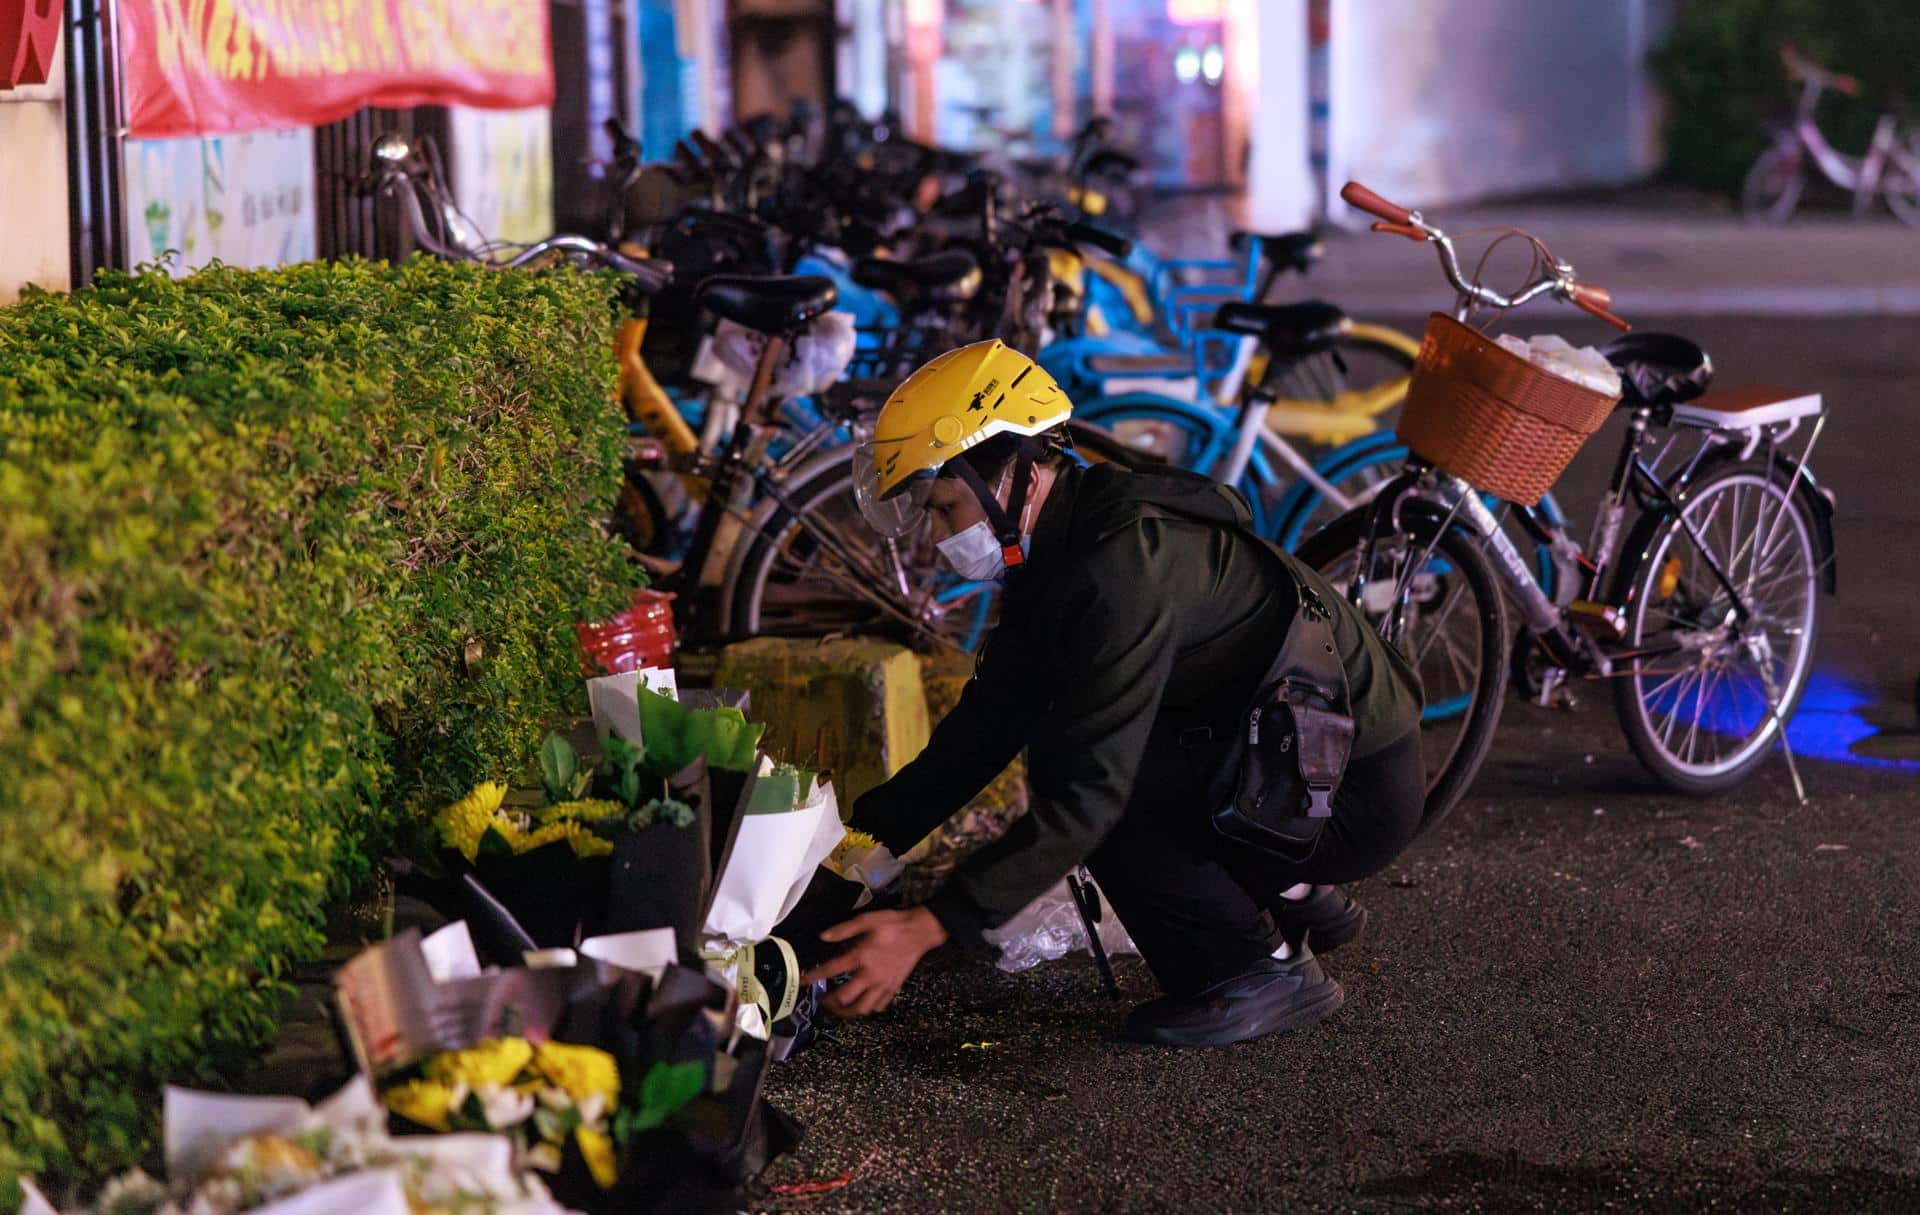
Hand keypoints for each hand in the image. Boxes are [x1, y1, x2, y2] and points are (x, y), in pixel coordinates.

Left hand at [799, 906, 948, 1016]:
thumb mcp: (866, 919)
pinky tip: (862, 1003)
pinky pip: (879, 1006)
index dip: (815, 976)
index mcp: (861, 957)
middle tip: (823, 999)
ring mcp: (883, 984)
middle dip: (830, 1002)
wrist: (920, 931)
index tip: (804, 981)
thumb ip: (843, 929)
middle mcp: (870, 975)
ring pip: (862, 1008)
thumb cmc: (893, 924)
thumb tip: (823, 936)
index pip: (832, 970)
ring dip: (847, 1012)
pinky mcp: (893, 988)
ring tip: (839, 1008)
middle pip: (845, 999)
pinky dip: (868, 1008)